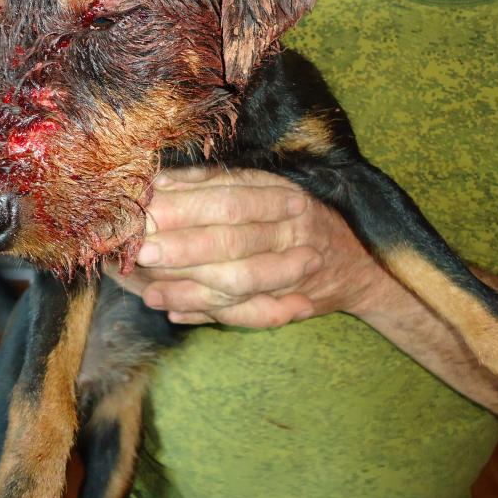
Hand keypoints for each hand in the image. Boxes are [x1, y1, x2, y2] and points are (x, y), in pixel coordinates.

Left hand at [105, 166, 389, 327]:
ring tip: (149, 292)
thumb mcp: (261, 187)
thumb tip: (158, 183)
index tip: (146, 210)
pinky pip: (248, 314)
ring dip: (190, 289)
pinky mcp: (291, 304)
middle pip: (232, 240)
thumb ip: (213, 184)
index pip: (229, 198)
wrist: (356, 262)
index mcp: (281, 193)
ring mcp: (294, 270)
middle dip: (184, 247)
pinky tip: (174, 313)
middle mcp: (291, 229)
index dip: (186, 205)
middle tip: (142, 251)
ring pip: (238, 281)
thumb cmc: (293, 216)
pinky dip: (210, 314)